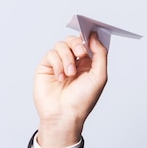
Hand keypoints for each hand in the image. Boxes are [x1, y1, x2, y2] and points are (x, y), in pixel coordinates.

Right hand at [33, 33, 107, 147]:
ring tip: (69, 74)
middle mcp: (73, 62)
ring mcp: (59, 64)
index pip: (87, 43)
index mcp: (88, 64)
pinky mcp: (46, 67)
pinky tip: (60, 77)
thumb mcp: (100, 76)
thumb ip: (100, 54)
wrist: (64, 114)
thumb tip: (94, 36)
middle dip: (77, 44)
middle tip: (80, 53)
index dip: (88, 36)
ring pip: (61, 45)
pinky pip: (51, 54)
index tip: (90, 32)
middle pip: (73, 40)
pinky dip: (57, 64)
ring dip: (67, 58)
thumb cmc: (82, 100)